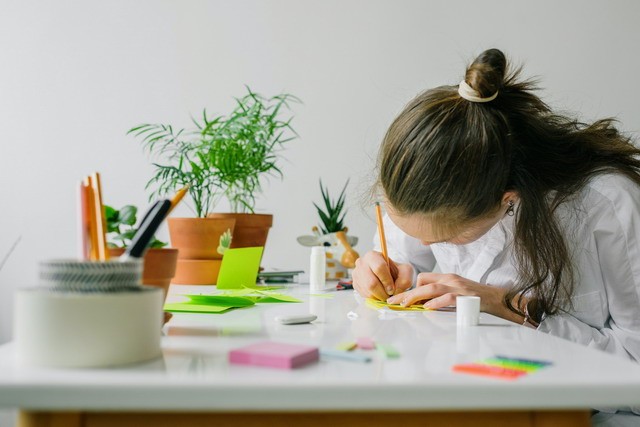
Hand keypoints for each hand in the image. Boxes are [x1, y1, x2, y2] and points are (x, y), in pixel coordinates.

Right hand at [352, 251, 412, 300]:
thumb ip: (404, 280)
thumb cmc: (396, 271)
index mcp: (373, 255)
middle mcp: (361, 263)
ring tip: (385, 294)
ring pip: (367, 291)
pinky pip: (364, 295)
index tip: (393, 288)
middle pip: (371, 283)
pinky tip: (379, 293)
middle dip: (383, 292)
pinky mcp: (355, 284)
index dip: (387, 281)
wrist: (388, 274)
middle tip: (389, 295)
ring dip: (379, 296)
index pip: (379, 268)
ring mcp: (356, 274)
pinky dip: (374, 298)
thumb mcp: (406, 271)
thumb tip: (395, 291)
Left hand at [386, 272, 523, 322]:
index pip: (424, 277)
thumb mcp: (455, 291)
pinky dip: (436, 302)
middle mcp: (450, 279)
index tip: (402, 299)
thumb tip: (424, 303)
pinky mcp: (465, 297)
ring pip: (432, 288)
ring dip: (416, 296)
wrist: (496, 298)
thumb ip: (441, 294)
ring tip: (405, 305)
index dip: (412, 288)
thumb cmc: (475, 297)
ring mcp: (458, 287)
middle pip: (423, 283)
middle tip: (393, 302)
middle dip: (406, 293)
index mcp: (447, 277)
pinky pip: (448, 298)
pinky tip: (428, 308)